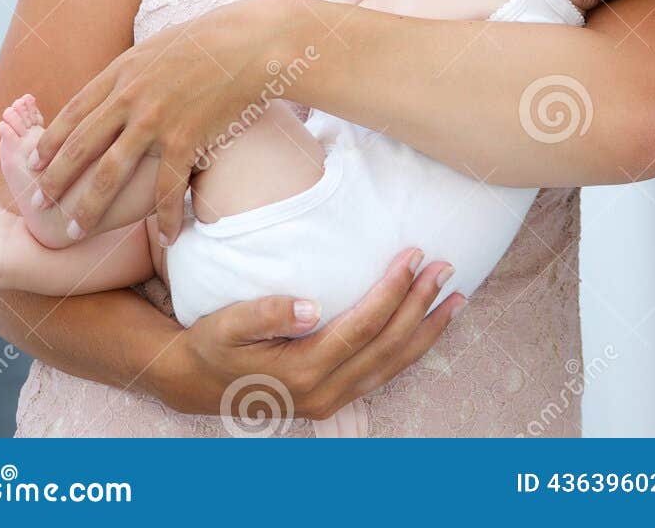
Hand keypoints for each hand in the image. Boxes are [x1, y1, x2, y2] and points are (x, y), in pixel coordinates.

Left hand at [27, 0, 296, 245]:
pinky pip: (167, 188)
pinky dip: (165, 217)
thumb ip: (129, 73)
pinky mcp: (185, 139)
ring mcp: (156, 120)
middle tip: (37, 205)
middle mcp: (130, 98)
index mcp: (121, 73)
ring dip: (89, 207)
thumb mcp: (155, 48)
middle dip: (54, 180)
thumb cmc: (207, 42)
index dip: (49, 142)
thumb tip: (108, 90)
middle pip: (80, 147)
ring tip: (75, 230)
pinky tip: (166, 237)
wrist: (249, 44)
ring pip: (110, 174)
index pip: (73, 113)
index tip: (32, 164)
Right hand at [161, 247, 464, 419]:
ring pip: (393, 365)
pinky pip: (385, 373)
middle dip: (422, 305)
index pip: (363, 326)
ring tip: (457, 299)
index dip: (392, 290)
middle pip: (387, 346)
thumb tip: (311, 307)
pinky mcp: (336, 398)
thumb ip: (266, 314)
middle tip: (447, 267)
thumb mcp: (227, 325)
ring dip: (427, 331)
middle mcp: (325, 391)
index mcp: (303, 370)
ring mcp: (333, 400)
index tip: (414, 254)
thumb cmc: (214, 344)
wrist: (197, 383)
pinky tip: (428, 327)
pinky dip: (412, 349)